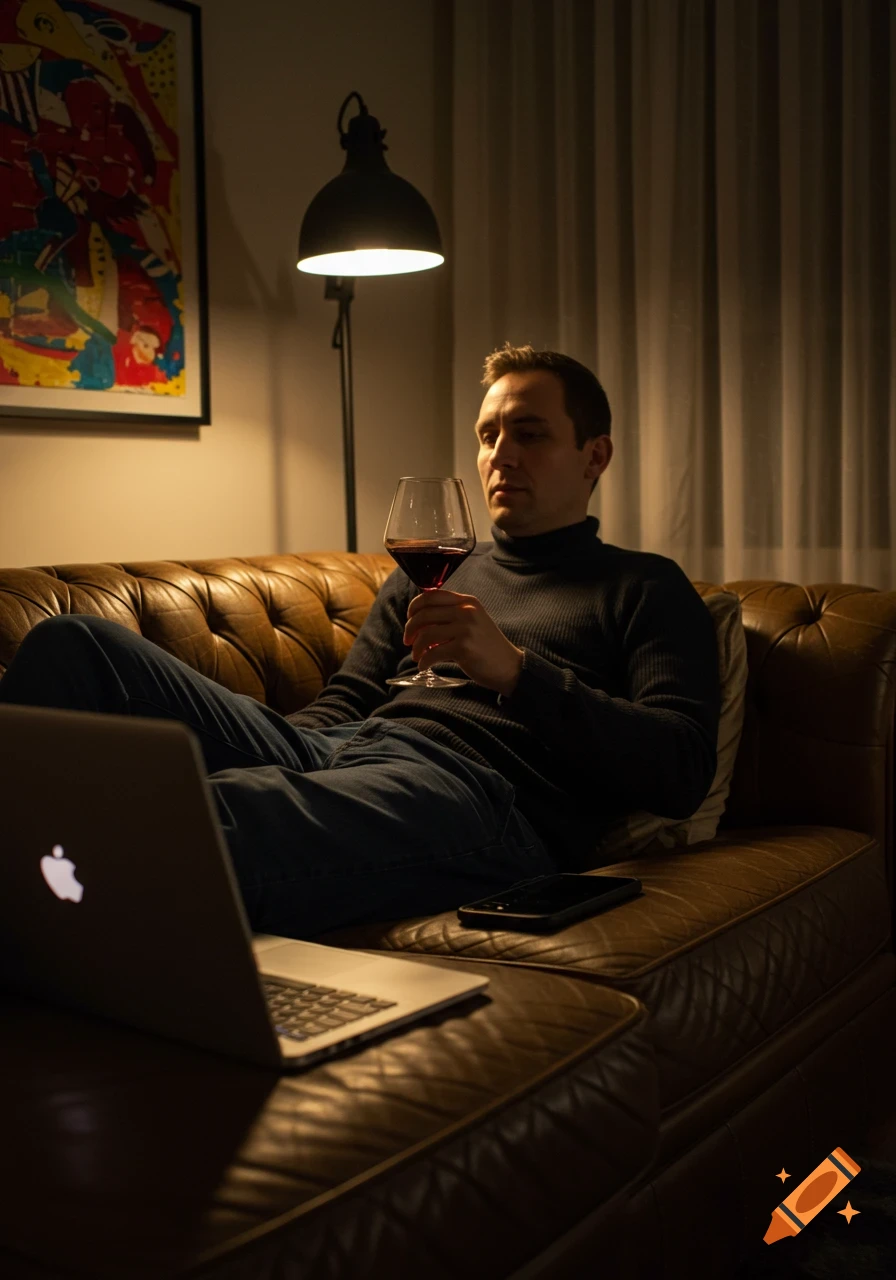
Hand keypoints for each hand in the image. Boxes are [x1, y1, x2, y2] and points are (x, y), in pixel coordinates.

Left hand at [403, 590, 523, 695]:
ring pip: (426, 634)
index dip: (414, 606)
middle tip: (407, 640)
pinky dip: (424, 661)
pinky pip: (433, 653)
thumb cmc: (486, 646)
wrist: (509, 666)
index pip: (432, 595)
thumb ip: (452, 614)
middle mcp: (466, 611)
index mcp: (467, 601)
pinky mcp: (463, 648)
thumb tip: (420, 618)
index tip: (409, 618)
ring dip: (416, 647)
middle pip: (424, 614)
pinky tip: (423, 665)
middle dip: (410, 628)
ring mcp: (465, 629)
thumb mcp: (473, 621)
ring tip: (417, 656)